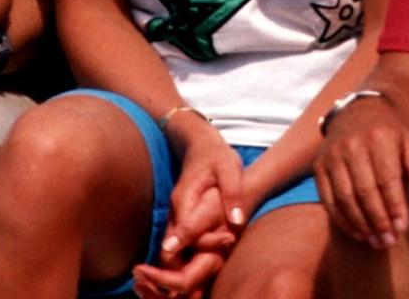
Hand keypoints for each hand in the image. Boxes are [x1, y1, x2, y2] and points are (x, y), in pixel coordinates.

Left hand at [133, 186, 237, 298]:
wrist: (232, 178)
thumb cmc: (222, 187)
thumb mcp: (206, 204)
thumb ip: (191, 227)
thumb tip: (169, 247)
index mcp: (214, 256)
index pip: (184, 282)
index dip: (159, 280)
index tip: (138, 268)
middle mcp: (211, 265)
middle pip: (182, 295)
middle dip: (155, 292)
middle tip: (135, 276)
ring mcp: (205, 263)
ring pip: (180, 292)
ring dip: (157, 290)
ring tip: (137, 277)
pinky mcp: (198, 257)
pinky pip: (180, 281)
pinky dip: (161, 282)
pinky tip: (146, 272)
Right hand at [162, 122, 245, 252]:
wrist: (200, 144)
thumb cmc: (216, 155)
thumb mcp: (230, 167)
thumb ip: (232, 193)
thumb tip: (236, 221)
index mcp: (184, 201)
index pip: (187, 235)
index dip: (207, 245)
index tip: (231, 239)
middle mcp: (174, 213)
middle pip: (172, 252)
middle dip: (192, 264)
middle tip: (220, 263)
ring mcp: (175, 218)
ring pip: (173, 253)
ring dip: (192, 263)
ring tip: (219, 263)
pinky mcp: (180, 220)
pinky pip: (181, 246)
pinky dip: (193, 256)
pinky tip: (213, 257)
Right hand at [313, 94, 408, 248]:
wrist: (359, 114)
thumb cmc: (391, 135)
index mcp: (378, 137)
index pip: (387, 178)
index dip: (394, 206)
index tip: (402, 228)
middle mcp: (351, 145)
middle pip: (364, 191)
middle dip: (378, 220)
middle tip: (389, 241)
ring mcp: (332, 156)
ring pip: (345, 198)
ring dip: (360, 224)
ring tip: (376, 242)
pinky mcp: (319, 167)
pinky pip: (328, 199)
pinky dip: (342, 220)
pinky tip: (358, 233)